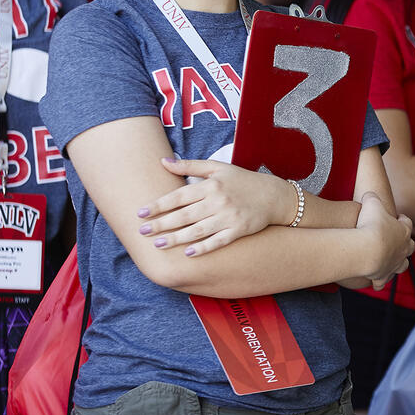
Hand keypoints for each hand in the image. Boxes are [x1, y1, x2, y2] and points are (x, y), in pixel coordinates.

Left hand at [137, 158, 290, 256]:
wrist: (273, 195)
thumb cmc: (242, 180)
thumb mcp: (218, 168)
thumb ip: (190, 165)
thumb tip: (163, 161)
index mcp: (211, 185)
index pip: (179, 196)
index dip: (158, 205)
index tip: (140, 213)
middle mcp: (218, 200)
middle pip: (184, 215)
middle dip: (162, 224)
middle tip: (142, 231)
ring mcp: (229, 217)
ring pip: (198, 230)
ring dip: (176, 238)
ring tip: (158, 244)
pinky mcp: (239, 230)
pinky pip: (218, 241)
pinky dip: (203, 248)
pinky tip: (188, 253)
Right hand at [356, 192, 414, 289]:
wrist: (366, 250)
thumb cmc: (371, 225)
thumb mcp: (371, 203)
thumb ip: (372, 197)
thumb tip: (369, 194)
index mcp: (403, 231)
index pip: (407, 224)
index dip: (403, 220)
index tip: (399, 217)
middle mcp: (403, 249)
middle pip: (409, 246)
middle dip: (405, 243)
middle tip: (398, 239)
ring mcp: (394, 264)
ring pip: (403, 265)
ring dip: (399, 262)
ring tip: (393, 260)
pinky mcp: (383, 276)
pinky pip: (383, 282)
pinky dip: (380, 282)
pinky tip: (376, 281)